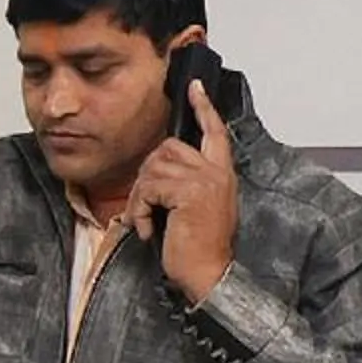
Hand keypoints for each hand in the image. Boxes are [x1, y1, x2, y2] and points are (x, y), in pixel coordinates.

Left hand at [126, 80, 237, 304]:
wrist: (209, 275)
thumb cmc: (199, 248)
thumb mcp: (200, 208)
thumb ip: (189, 183)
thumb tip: (162, 167)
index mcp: (222, 175)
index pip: (215, 132)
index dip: (205, 108)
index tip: (194, 87)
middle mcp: (216, 173)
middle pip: (169, 148)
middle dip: (148, 174)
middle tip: (144, 205)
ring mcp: (204, 181)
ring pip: (154, 167)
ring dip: (140, 196)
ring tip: (145, 220)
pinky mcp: (188, 192)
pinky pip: (149, 186)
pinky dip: (139, 209)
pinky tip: (147, 229)